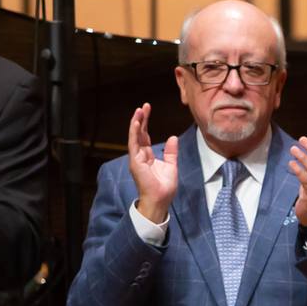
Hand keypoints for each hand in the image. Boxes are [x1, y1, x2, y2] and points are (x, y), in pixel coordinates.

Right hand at [126, 102, 178, 223]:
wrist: (160, 200)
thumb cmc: (164, 187)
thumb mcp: (171, 166)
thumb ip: (171, 152)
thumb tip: (172, 138)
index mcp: (148, 157)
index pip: (145, 136)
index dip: (146, 123)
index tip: (148, 110)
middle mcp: (140, 156)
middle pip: (139, 134)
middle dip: (141, 119)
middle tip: (144, 106)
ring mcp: (136, 158)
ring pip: (135, 137)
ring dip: (136, 123)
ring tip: (139, 110)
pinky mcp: (135, 162)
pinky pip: (134, 144)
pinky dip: (135, 133)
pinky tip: (137, 122)